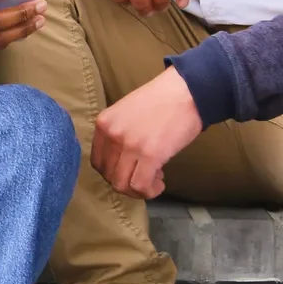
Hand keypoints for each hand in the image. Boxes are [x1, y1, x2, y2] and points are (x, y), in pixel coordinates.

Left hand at [91, 67, 201, 198]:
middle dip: (127, 182)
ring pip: (122, 185)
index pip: (97, 162)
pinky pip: (141, 186)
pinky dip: (149, 192)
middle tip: (144, 174)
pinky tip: (159, 183)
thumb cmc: (160, 100)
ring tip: (154, 178)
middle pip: (109, 176)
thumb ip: (118, 133)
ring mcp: (129, 145)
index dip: (113, 171)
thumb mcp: (126, 113)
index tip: (129, 169)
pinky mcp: (150, 155)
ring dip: (137, 190)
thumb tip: (120, 160)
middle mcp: (112, 134)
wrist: (185, 91)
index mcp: (104, 123)